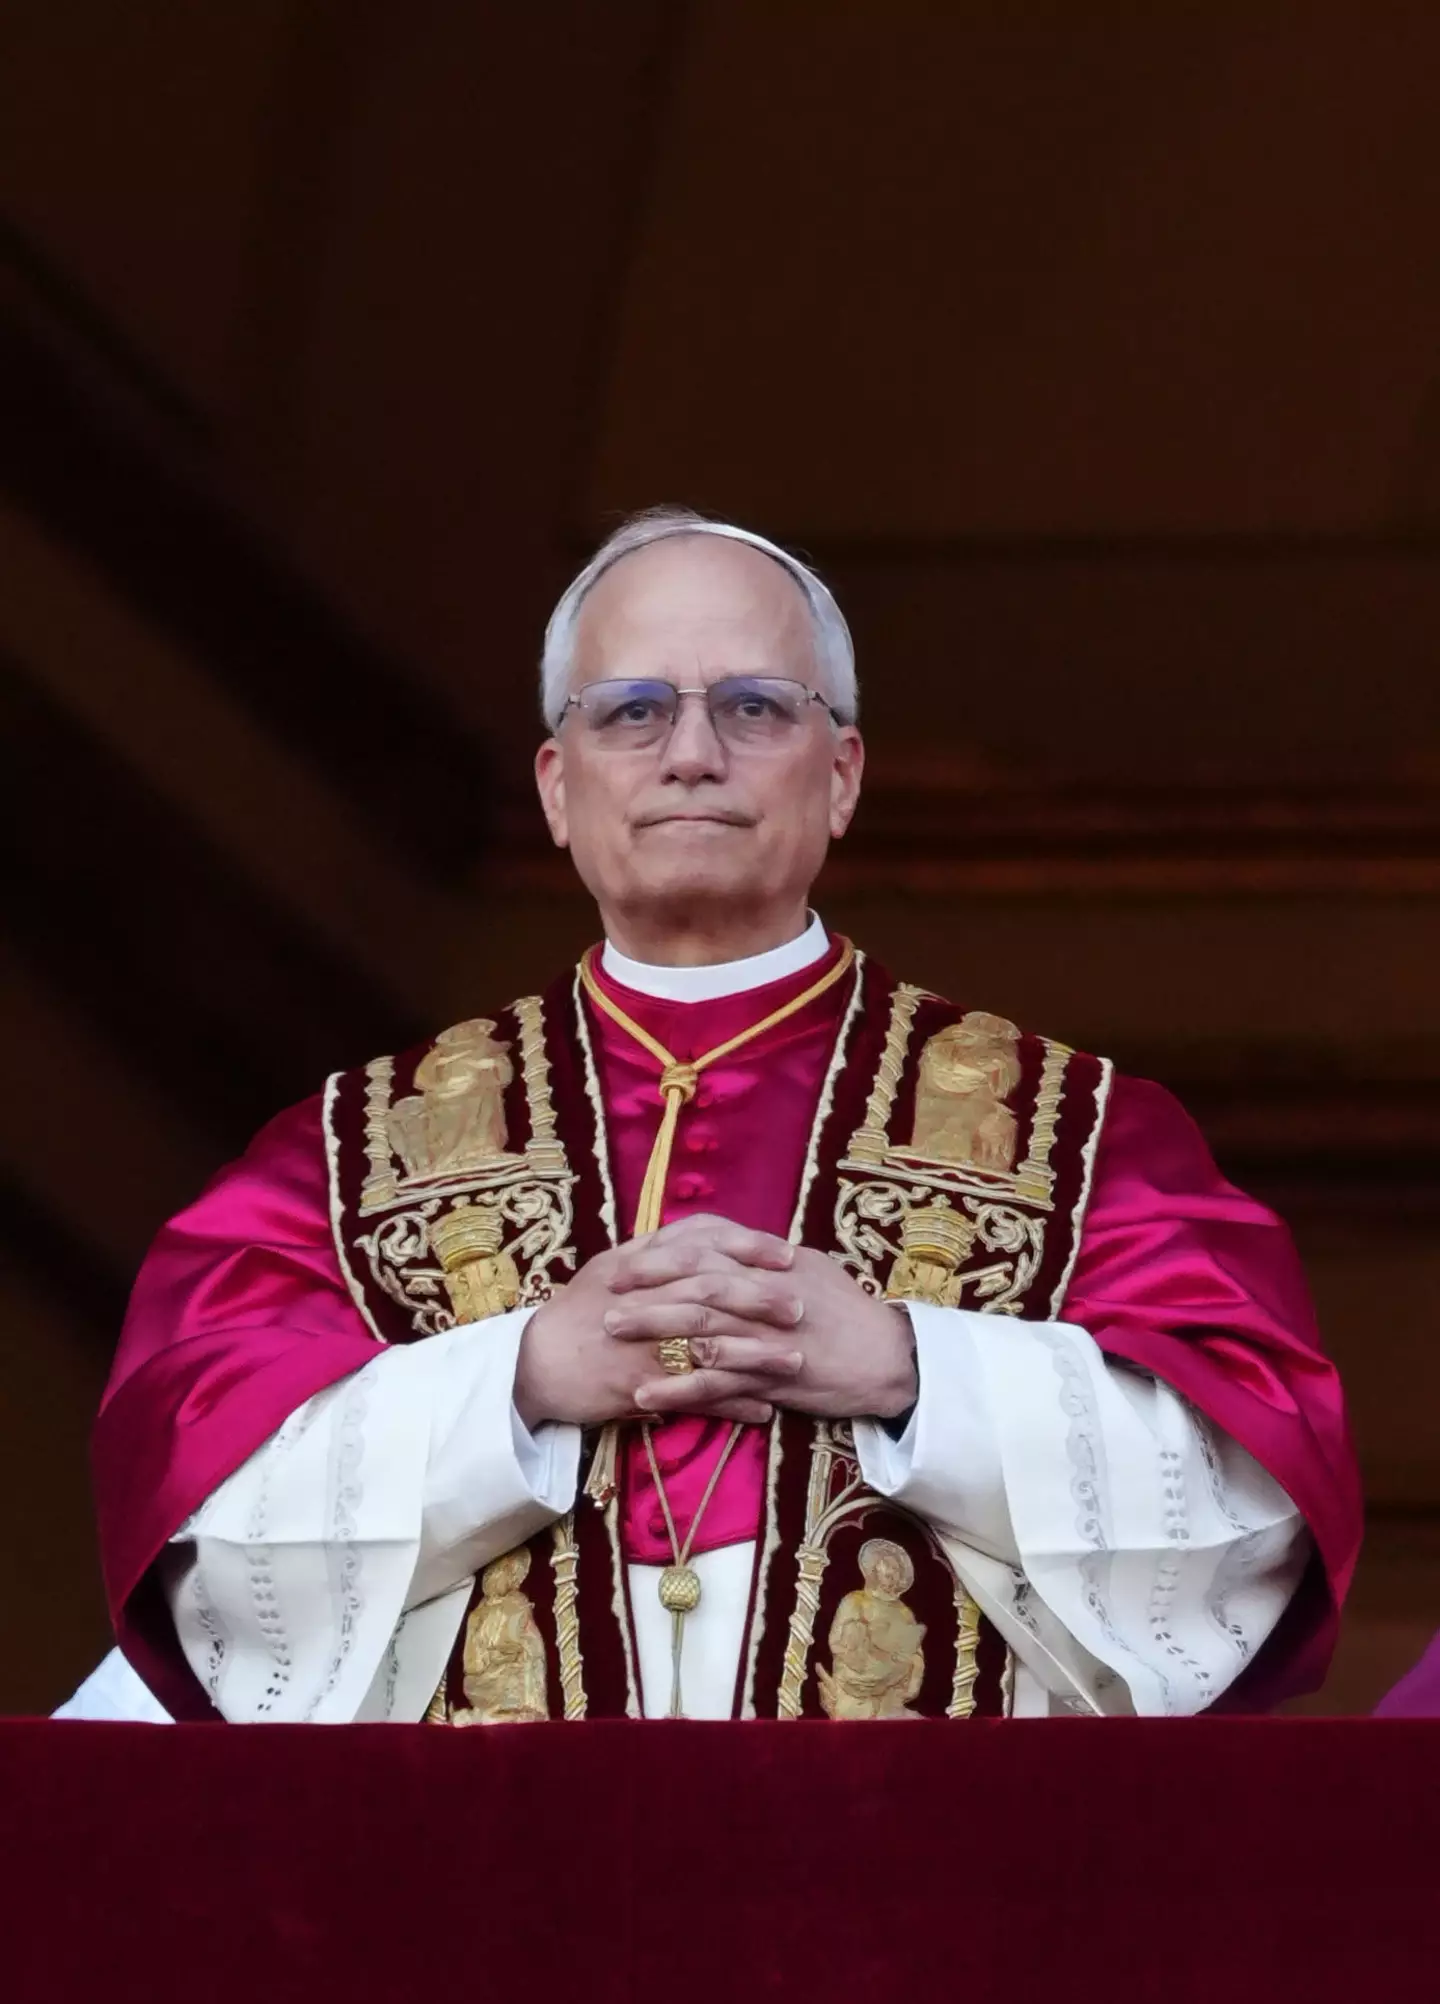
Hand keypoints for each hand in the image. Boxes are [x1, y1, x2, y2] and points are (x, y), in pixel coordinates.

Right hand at [513, 1214, 805, 1429]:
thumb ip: (657, 1252)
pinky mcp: (637, 1385)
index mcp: (637, 1263)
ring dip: (757, 1355)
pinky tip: (763, 1409)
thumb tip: (704, 1236)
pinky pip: (692, 1396)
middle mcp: (641, 1297)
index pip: (700, 1243)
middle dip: (760, 1298)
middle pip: (710, 1290)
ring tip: (797, 1362)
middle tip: (802, 1308)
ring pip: (708, 1344)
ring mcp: (640, 1342)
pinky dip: (730, 1404)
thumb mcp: (611, 1268)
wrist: (532, 1363)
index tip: (786, 1254)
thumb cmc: (576, 1312)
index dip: (746, 1246)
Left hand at [633, 1243, 916, 1423]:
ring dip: (652, 1332)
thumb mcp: (810, 1270)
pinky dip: (679, 1389)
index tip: (627, 1259)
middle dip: (647, 1288)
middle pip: (698, 1285)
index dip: (665, 1254)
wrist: (889, 1359)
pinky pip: (718, 1385)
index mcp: (776, 1266)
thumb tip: (724, 1245)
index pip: (711, 1250)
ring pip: (702, 1330)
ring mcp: (769, 1339)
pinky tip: (644, 1395)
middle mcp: (769, 1296)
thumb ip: (765, 1259)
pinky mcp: (772, 1381)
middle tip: (606, 1292)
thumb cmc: (849, 1312)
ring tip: (611, 1333)